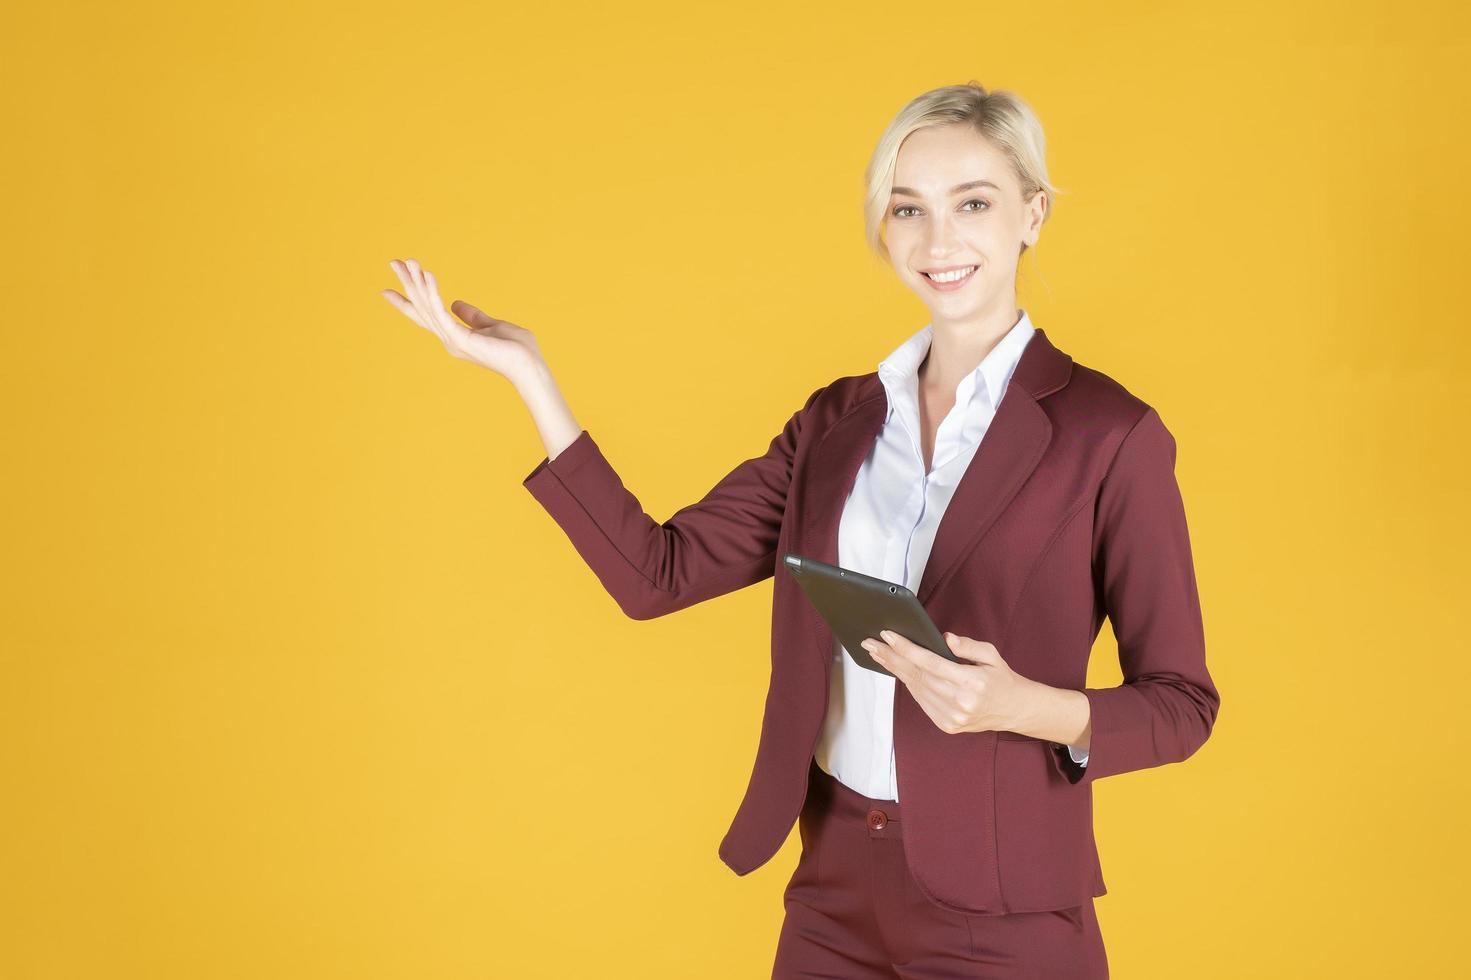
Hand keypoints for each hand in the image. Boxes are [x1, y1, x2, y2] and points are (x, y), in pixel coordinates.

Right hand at [381, 258, 544, 385]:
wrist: (530, 366)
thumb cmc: (516, 349)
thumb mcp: (491, 325)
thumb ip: (472, 316)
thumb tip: (455, 303)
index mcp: (455, 336)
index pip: (426, 315)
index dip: (407, 301)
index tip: (387, 289)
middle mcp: (449, 339)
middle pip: (422, 307)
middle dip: (407, 284)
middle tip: (392, 261)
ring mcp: (453, 340)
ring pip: (428, 306)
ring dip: (417, 282)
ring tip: (407, 261)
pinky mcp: (461, 339)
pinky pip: (442, 312)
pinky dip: (434, 293)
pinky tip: (428, 275)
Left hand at [860, 630, 1030, 734]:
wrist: (1015, 710)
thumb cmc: (1001, 679)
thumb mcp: (991, 655)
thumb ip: (968, 646)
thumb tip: (945, 639)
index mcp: (971, 683)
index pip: (930, 663)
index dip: (906, 649)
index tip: (887, 635)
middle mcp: (959, 703)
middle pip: (916, 675)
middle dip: (890, 657)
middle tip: (871, 643)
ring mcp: (952, 717)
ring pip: (915, 689)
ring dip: (895, 670)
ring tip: (879, 654)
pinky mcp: (946, 725)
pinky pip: (921, 701)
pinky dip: (909, 684)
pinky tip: (898, 670)